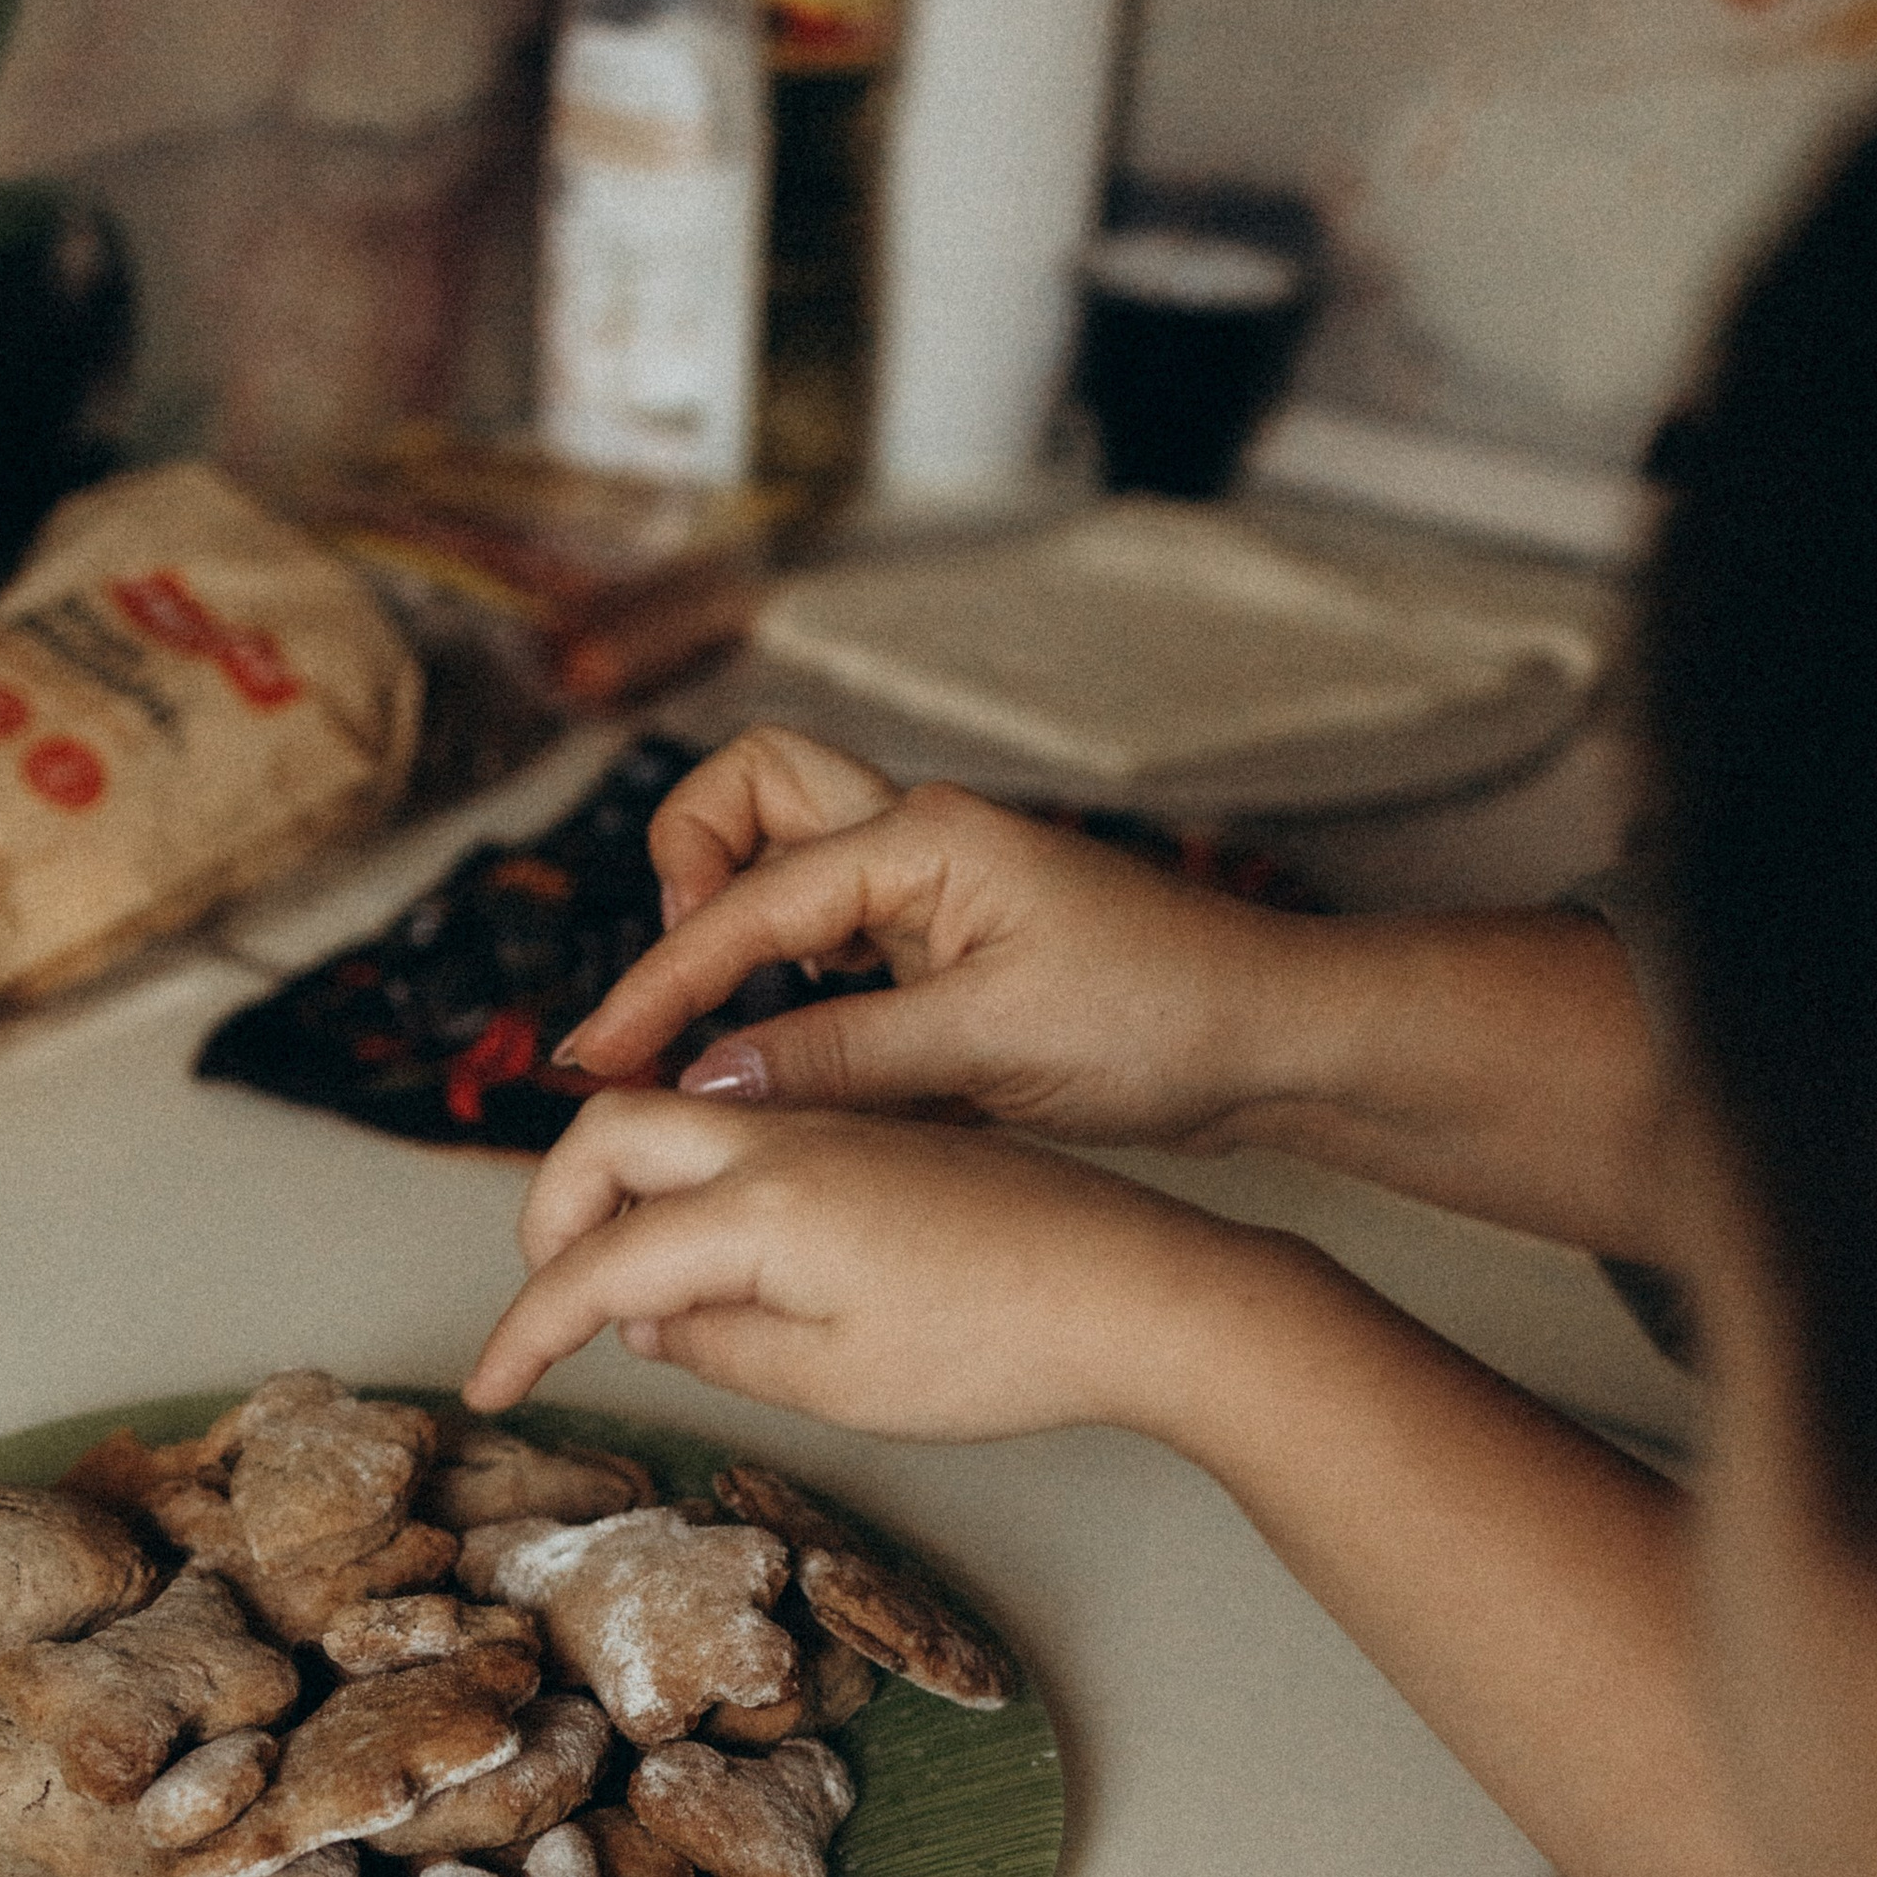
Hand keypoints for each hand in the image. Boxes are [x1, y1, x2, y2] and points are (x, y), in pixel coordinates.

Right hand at [462, 1088, 1258, 1441]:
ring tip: (626, 1285)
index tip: (490, 1390)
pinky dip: (699, 1184)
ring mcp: (839, 1126)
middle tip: (549, 1301)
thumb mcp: (842, 1381)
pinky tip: (726, 1258)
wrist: (1149, 1290)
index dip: (529, 1330)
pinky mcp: (881, 1138)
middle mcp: (788, 1136)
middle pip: (614, 1131)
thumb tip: (649, 1323)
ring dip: (625, 1187)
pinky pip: (751, 1134)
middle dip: (555, 1211)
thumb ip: (720, 1345)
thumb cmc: (1012, 1343)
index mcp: (764, 1200)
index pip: (600, 1263)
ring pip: (684, 1119)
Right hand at [557, 725, 1322, 1148]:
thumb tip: (707, 1077)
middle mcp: (917, 843)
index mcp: (923, 838)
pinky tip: (787, 1073)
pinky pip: (831, 949)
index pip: (746, 902)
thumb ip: (841, 1055)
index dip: (661, 982)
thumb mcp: (992, 1047)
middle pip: (747, 798)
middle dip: (684, 874)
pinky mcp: (945, 953)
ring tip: (710, 1040)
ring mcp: (930, 895)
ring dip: (731, 930)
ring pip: (783, 869)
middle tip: (673, 996)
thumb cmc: (1166, 1019)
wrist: (1275, 1040)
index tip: (601, 1059)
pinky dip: (788, 991)